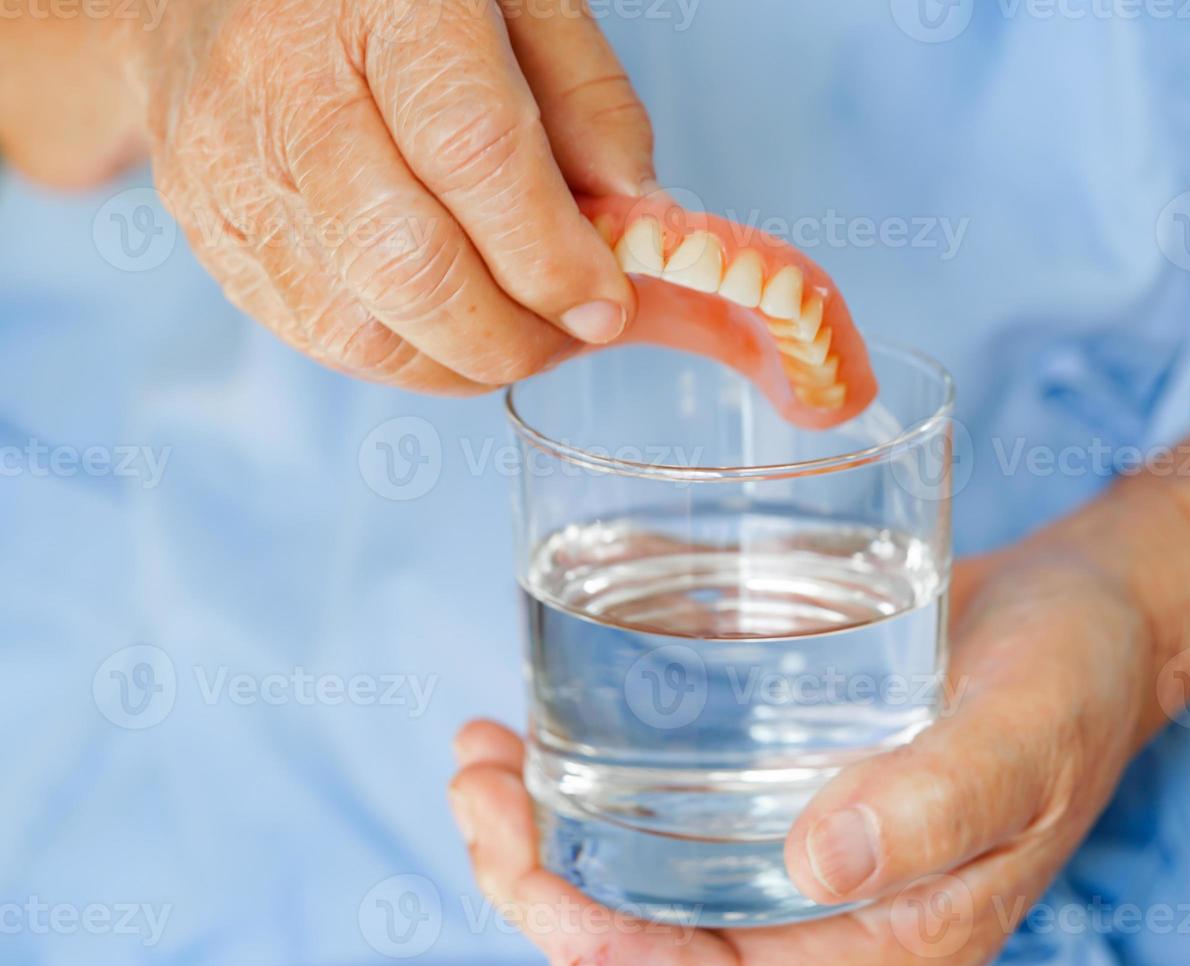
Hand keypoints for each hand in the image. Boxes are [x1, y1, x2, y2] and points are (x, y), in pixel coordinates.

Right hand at [117, 0, 652, 391]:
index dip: (552, 254)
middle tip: (574, 331)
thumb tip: (638, 223)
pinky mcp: (206, 230)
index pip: (474, 155)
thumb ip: (589, 102)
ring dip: (466, 361)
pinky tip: (448, 325)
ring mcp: (229, 166)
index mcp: (379, 0)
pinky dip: (406, 357)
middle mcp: (284, 84)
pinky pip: (319, 338)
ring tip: (520, 329)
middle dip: (515, 334)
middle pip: (410, 266)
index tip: (609, 303)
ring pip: (361, 328)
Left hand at [447, 549, 1154, 965]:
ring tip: (480, 761)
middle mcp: (829, 909)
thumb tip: (817, 861)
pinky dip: (584, 780)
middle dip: (539, 887)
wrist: (1088, 615)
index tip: (529, 876)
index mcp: (887, 936)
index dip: (609, 957)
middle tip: (479, 793)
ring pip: (639, 877)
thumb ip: (939, 801)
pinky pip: (666, 806)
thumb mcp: (1023, 735)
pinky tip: (534, 728)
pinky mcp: (779, 779)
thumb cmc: (1072, 677)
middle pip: (651, 943)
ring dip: (542, 836)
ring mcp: (798, 846)